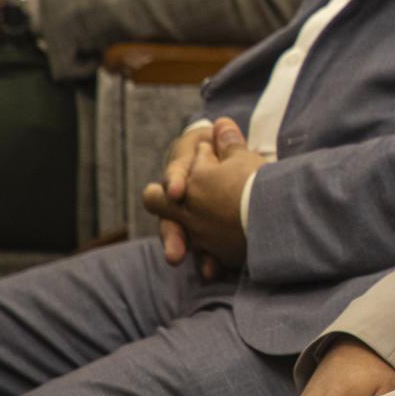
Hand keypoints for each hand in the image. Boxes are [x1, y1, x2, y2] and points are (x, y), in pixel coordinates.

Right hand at [141, 117, 261, 275]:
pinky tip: (211, 271)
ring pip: (178, 233)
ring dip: (181, 248)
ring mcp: (186, 216)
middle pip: (170, 215)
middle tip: (174, 253)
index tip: (177, 191)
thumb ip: (225, 142)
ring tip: (182, 263)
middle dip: (172, 233)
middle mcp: (179, 197)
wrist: (223, 165)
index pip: (176, 175)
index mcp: (184, 170)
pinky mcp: (200, 232)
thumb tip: (223, 124)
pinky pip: (200, 247)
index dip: (176, 181)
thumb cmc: (224, 155)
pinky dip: (206, 259)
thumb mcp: (223, 147)